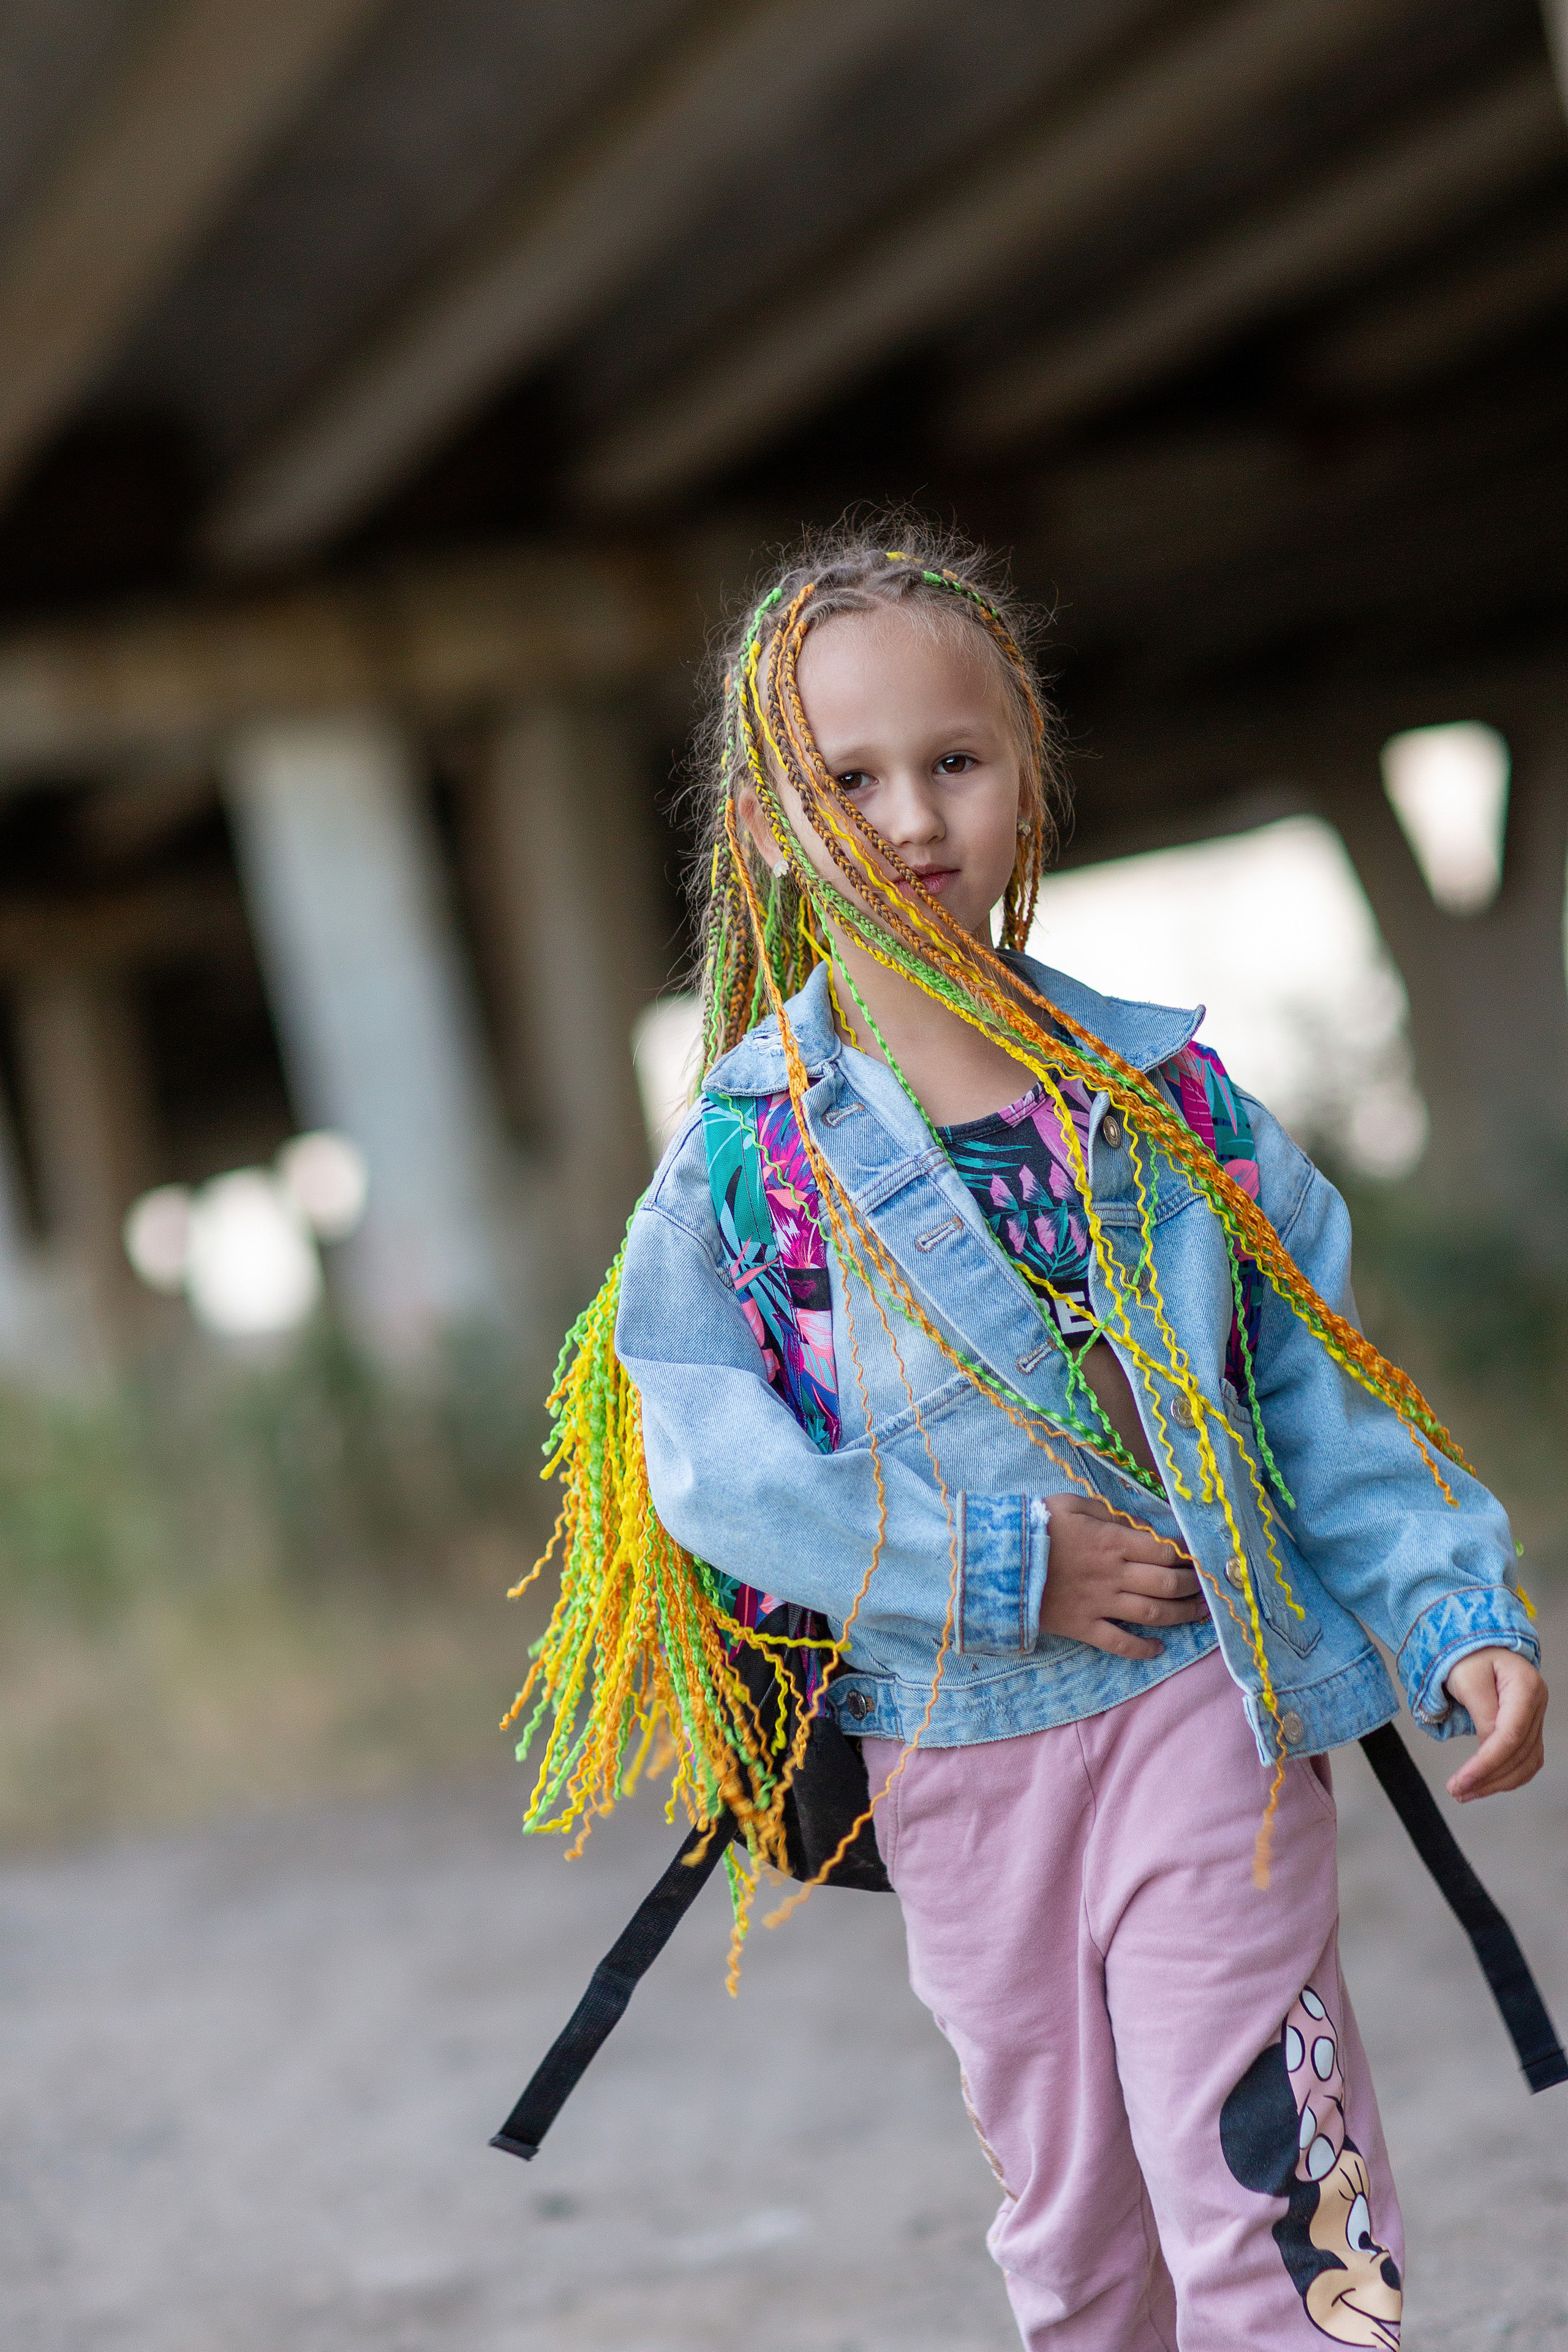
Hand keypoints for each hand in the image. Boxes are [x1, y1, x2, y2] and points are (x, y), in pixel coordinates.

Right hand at [1039, 1491, 1207, 1659]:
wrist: (995, 1561)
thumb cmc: (1034, 1526)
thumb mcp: (1071, 1504)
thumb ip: (1108, 1513)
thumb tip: (1137, 1525)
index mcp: (1113, 1541)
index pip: (1165, 1550)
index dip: (1187, 1554)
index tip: (1197, 1555)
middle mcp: (1114, 1575)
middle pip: (1167, 1583)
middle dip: (1193, 1586)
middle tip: (1206, 1586)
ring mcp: (1100, 1604)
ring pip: (1152, 1614)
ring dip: (1181, 1615)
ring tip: (1198, 1613)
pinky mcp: (1083, 1626)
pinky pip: (1119, 1643)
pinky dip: (1142, 1650)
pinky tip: (1158, 1649)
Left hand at [1443, 1649, 1547, 1800]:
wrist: (1477, 1643)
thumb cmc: (1468, 1655)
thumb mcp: (1468, 1678)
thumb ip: (1481, 1714)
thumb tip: (1488, 1749)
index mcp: (1525, 1687)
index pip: (1509, 1736)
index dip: (1486, 1764)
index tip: (1461, 1781)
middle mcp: (1537, 1703)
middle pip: (1518, 1753)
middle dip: (1487, 1778)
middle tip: (1457, 1791)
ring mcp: (1535, 1716)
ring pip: (1525, 1762)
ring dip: (1497, 1782)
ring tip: (1466, 1792)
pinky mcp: (1528, 1726)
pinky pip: (1525, 1758)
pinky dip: (1507, 1775)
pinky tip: (1486, 1784)